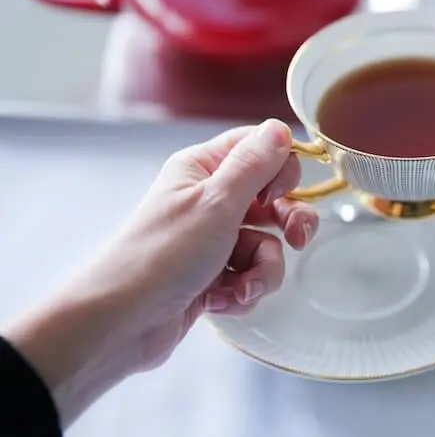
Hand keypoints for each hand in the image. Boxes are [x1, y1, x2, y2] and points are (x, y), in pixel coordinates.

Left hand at [5, 120, 319, 424]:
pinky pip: (251, 275)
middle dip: (290, 223)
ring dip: (263, 269)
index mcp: (204, 169)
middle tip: (297, 239)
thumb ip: (255, 164)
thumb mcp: (217, 202)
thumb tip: (280, 128)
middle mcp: (209, 199)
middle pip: (274, 199)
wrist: (119, 324)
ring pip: (267, 244)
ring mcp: (212, 239)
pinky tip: (221, 302)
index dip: (282, 169)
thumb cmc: (161, 255)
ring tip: (241, 288)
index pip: (261, 148)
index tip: (278, 194)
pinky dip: (244, 291)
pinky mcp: (213, 275)